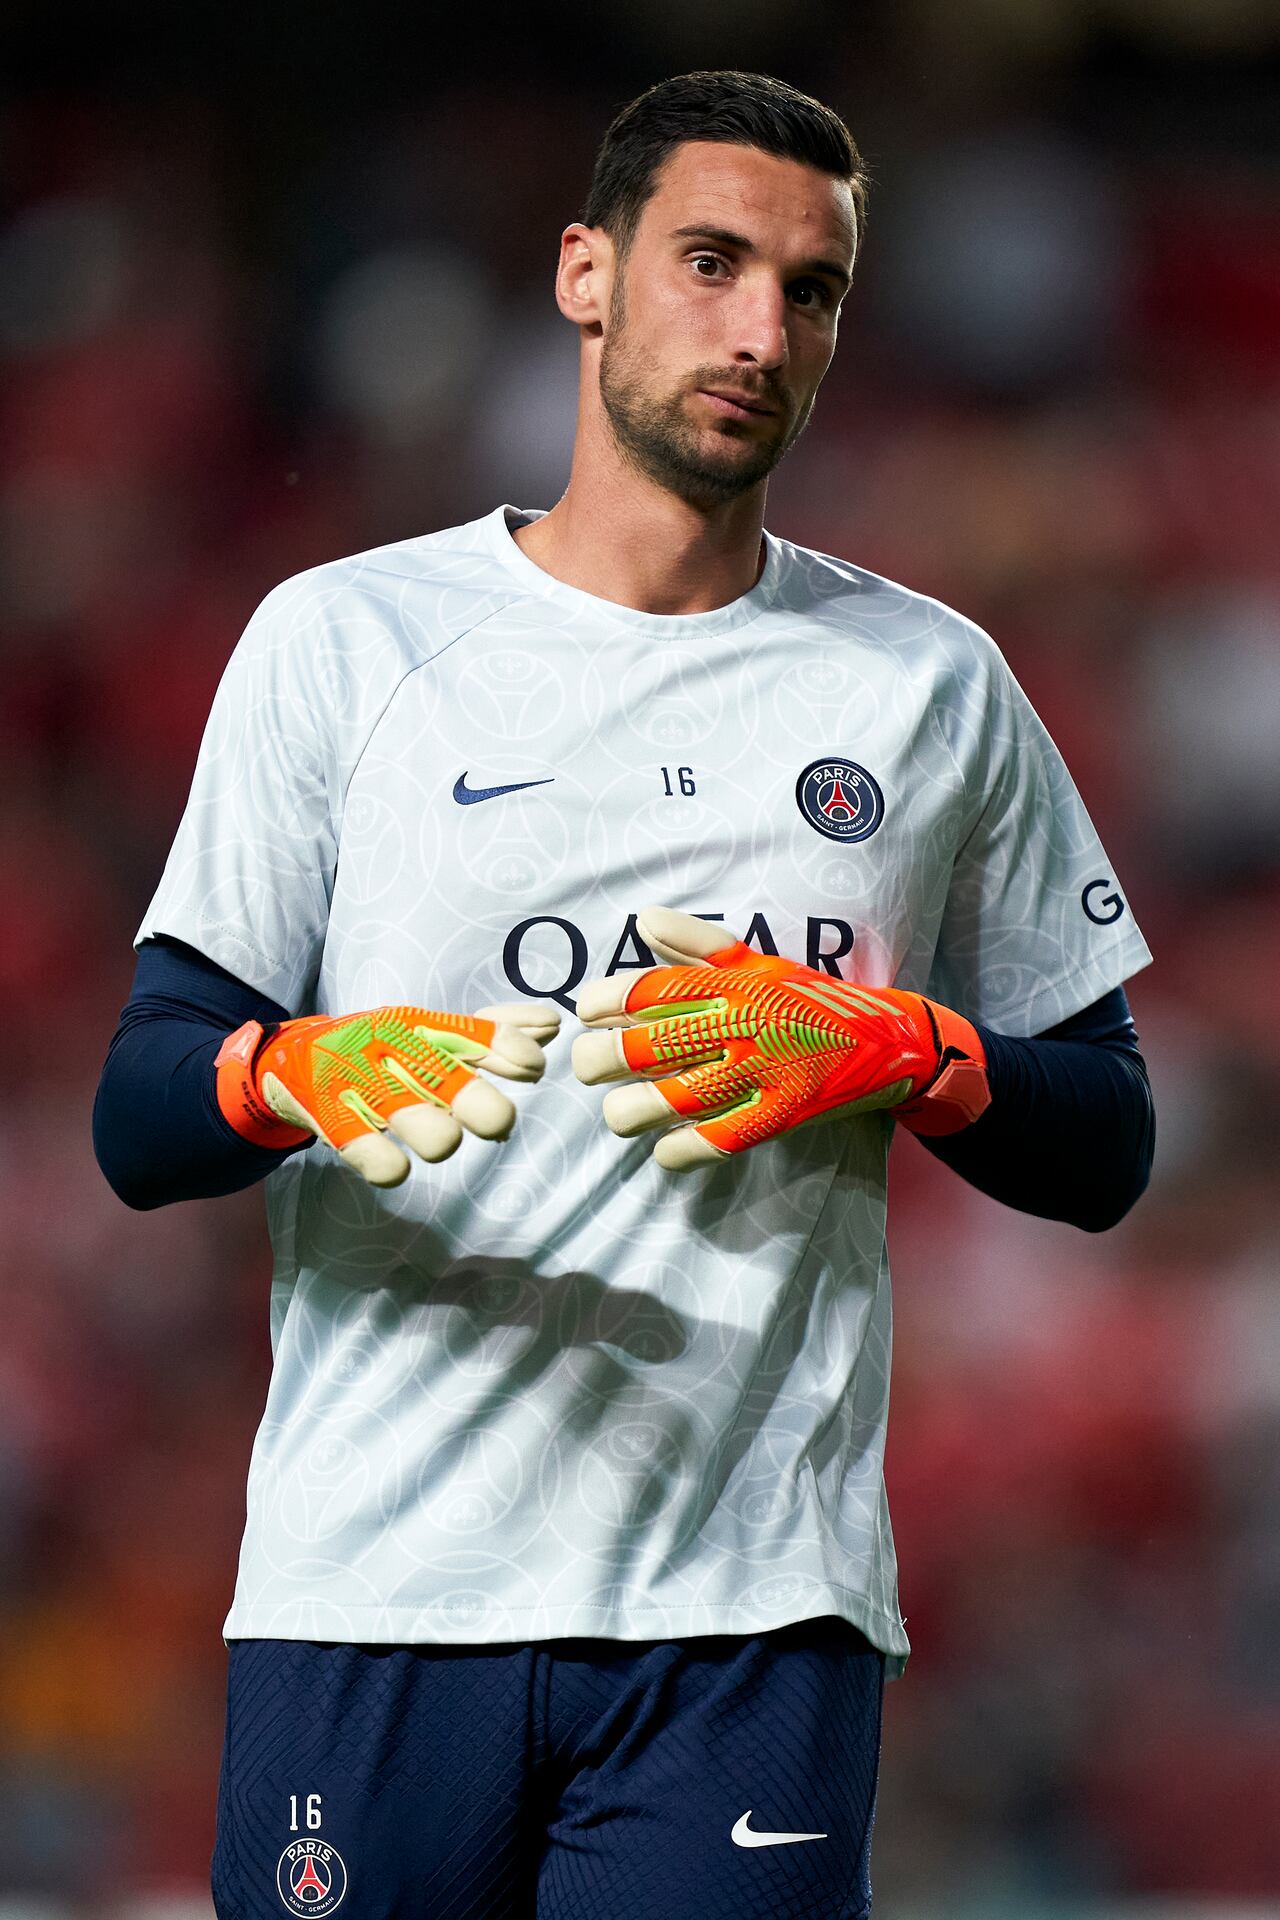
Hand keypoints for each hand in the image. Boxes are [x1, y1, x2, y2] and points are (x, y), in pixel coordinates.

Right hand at [215, 1001, 559, 1185]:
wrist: (293, 1058)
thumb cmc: (383, 1049)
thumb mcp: (433, 1033)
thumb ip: (493, 1031)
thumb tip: (552, 1025)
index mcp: (420, 1026)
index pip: (474, 1032)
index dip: (507, 1049)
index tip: (532, 1068)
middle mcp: (391, 1049)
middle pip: (445, 1075)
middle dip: (481, 1104)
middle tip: (496, 1122)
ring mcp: (358, 1084)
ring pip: (411, 1116)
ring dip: (436, 1134)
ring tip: (441, 1140)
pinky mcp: (329, 1119)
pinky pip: (363, 1149)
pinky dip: (385, 1162)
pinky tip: (397, 1167)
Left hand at [571, 907, 987, 1169]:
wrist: (890, 1040)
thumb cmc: (810, 998)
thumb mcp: (759, 962)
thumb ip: (698, 945)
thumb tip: (643, 921)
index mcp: (735, 983)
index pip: (651, 988)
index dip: (605, 1001)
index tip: (588, 1011)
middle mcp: (745, 1024)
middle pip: (648, 1047)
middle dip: (600, 1060)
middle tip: (590, 1065)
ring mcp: (764, 1073)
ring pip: (671, 1100)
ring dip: (629, 1112)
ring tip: (621, 1112)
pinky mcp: (782, 1116)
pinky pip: (715, 1142)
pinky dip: (678, 1152)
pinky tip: (666, 1148)